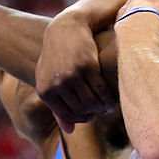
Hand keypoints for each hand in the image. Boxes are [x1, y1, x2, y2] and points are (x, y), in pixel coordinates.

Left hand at [36, 11, 117, 132]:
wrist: (66, 27)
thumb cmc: (57, 56)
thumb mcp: (50, 80)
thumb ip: (57, 106)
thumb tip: (70, 131)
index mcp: (45, 91)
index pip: (68, 116)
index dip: (83, 118)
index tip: (93, 115)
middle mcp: (57, 85)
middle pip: (82, 110)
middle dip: (95, 113)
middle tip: (104, 110)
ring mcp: (72, 76)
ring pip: (92, 103)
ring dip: (104, 107)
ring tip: (110, 106)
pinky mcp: (87, 66)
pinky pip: (102, 90)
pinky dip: (109, 98)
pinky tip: (113, 98)